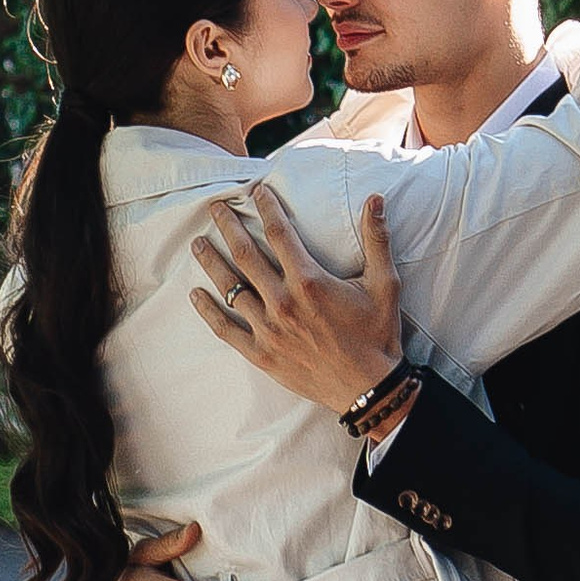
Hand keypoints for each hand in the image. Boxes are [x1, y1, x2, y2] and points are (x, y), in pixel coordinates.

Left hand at [191, 186, 402, 416]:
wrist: (369, 388)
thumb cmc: (377, 334)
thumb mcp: (384, 284)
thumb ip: (377, 240)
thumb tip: (376, 199)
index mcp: (310, 281)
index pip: (280, 233)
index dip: (266, 208)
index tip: (256, 192)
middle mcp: (283, 302)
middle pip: (246, 255)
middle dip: (229, 227)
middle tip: (215, 208)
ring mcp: (269, 329)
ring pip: (230, 288)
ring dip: (212, 263)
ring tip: (198, 244)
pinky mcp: (262, 353)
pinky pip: (227, 328)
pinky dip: (208, 311)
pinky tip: (195, 295)